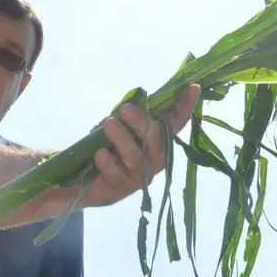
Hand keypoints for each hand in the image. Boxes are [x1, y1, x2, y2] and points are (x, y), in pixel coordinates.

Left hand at [80, 84, 200, 207]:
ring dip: (121, 138)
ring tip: (108, 124)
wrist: (83, 183)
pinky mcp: (121, 189)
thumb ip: (130, 116)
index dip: (185, 106)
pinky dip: (107, 161)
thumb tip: (133, 102)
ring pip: (135, 157)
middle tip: (124, 109)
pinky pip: (116, 174)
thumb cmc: (108, 148)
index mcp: (157, 140)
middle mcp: (154, 159)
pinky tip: (99, 153)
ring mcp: (139, 176)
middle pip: (156, 140)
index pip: (175, 122)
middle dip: (142, 122)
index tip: (193, 87)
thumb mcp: (119, 127)